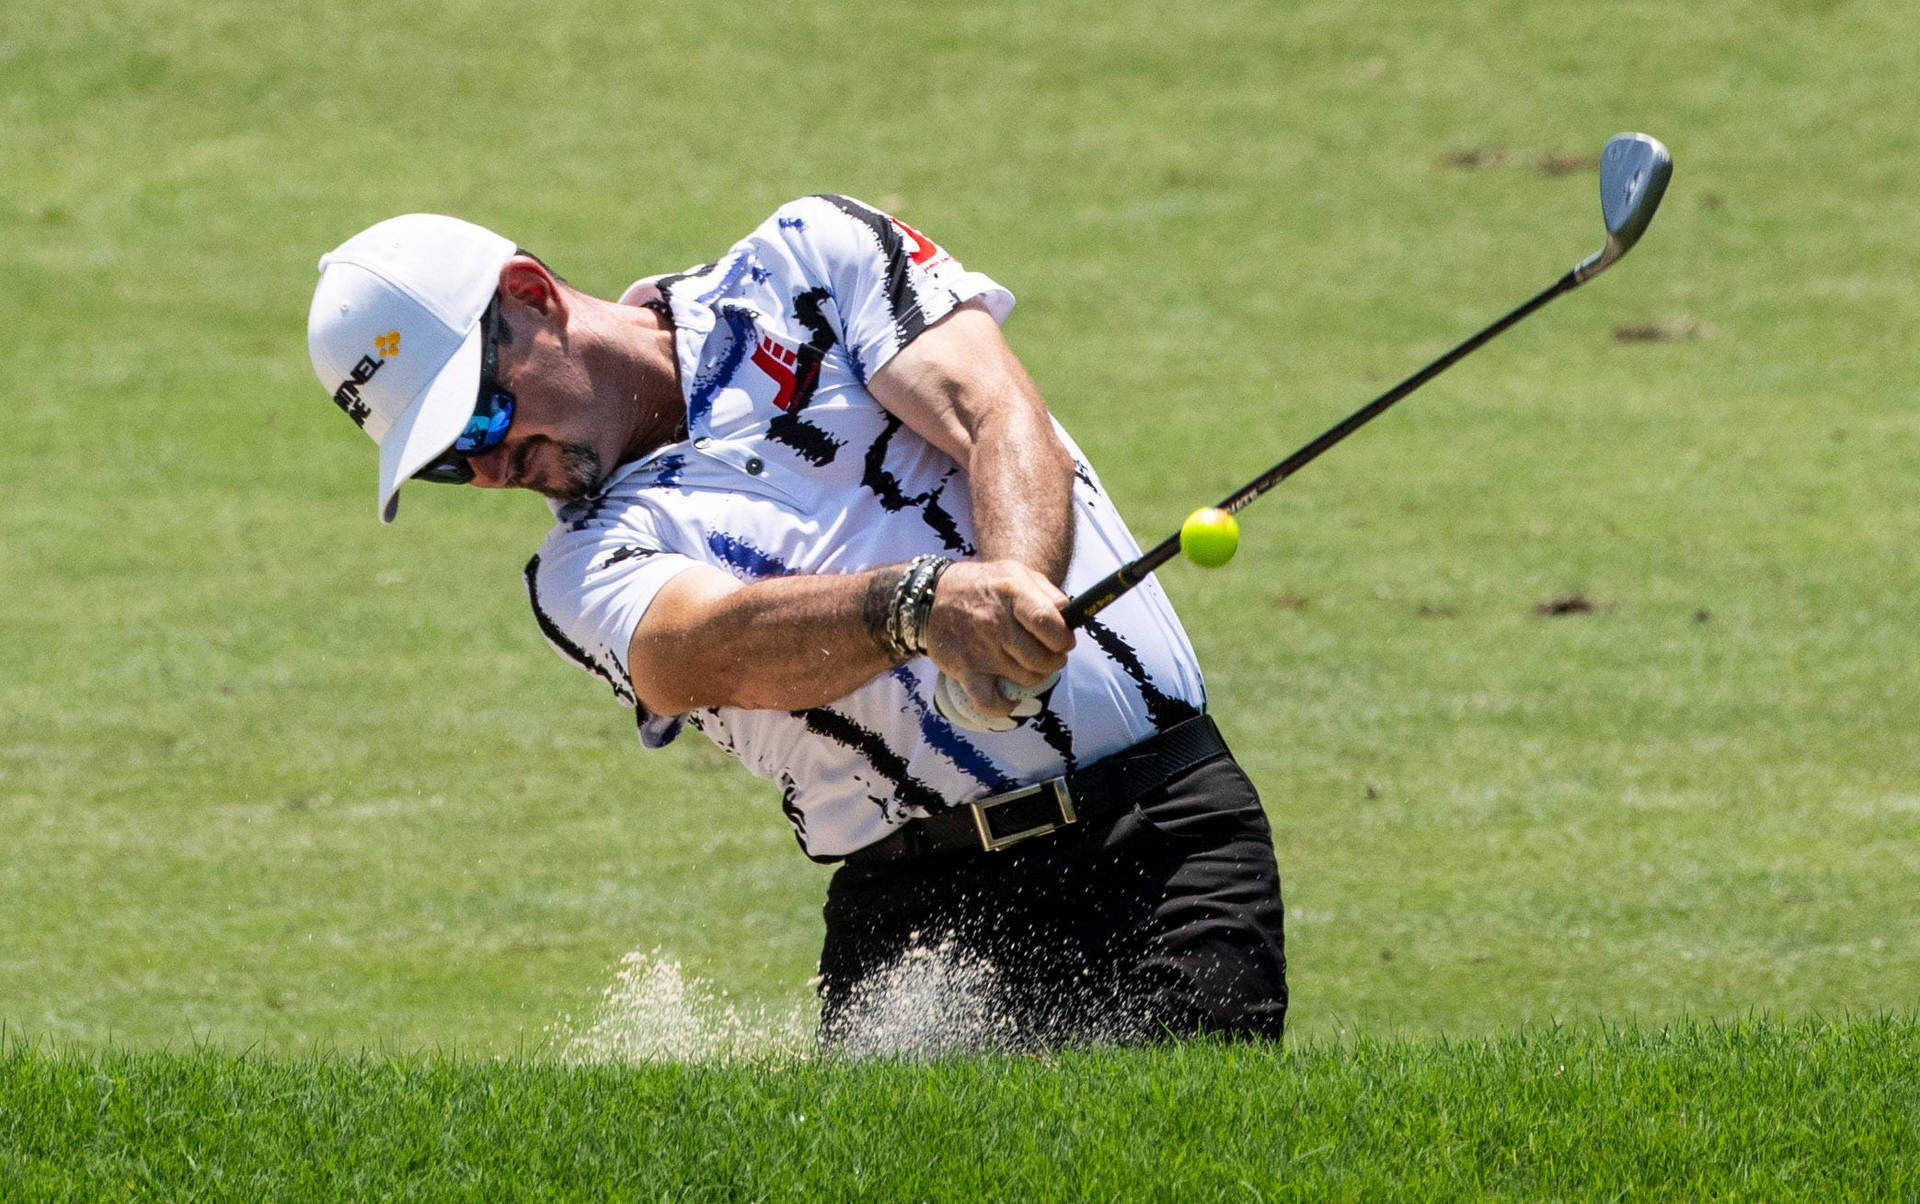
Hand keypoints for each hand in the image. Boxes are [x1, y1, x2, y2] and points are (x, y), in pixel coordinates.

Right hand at [923, 559, 1073, 719]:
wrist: (931, 597)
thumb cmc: (983, 586)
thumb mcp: (1016, 574)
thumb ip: (1047, 594)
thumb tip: (1070, 620)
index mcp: (1012, 593)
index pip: (1048, 624)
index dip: (1063, 639)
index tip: (1063, 641)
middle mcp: (995, 622)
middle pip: (1042, 658)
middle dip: (1054, 661)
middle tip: (1048, 654)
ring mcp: (980, 649)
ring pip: (1026, 679)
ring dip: (1034, 677)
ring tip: (1028, 664)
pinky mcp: (965, 670)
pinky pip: (990, 702)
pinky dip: (1004, 706)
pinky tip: (1008, 698)